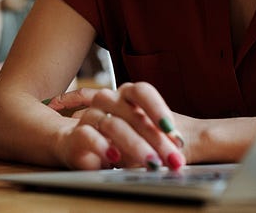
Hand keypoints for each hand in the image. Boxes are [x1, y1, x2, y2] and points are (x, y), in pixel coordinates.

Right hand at [49, 82, 188, 170]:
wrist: (81, 145)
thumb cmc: (120, 140)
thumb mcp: (145, 139)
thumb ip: (158, 140)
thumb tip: (178, 152)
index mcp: (126, 95)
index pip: (142, 91)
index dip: (157, 108)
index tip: (171, 130)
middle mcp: (108, 100)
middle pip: (131, 113)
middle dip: (155, 138)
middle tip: (172, 158)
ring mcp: (91, 115)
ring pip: (113, 125)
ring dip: (135, 145)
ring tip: (152, 163)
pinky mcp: (76, 134)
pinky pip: (88, 135)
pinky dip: (103, 146)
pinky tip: (116, 158)